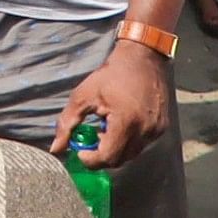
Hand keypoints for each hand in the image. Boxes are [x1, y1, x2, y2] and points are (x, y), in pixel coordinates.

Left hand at [53, 40, 174, 169]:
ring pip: (131, 154)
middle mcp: (145, 130)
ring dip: (115, 148)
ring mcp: (156, 130)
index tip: (80, 150)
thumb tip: (56, 148)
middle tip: (91, 139)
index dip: (91, 160)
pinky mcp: (162, 128)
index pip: (108, 157)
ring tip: (105, 128)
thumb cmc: (111, 74)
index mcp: (126, 122)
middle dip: (101, 155)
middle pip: (119, 160)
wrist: (143, 58)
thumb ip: (67, 124)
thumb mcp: (83, 95)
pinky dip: (128, 141)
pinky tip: (120, 124)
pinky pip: (141, 144)